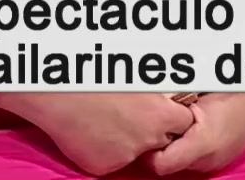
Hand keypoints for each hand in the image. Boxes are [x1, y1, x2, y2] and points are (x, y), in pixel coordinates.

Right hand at [0, 92, 196, 175]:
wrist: (59, 92)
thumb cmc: (99, 77)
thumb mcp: (140, 79)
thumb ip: (161, 94)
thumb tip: (174, 96)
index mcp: (161, 114)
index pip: (185, 122)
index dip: (175, 116)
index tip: (165, 111)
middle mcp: (148, 137)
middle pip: (163, 140)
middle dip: (154, 131)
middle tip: (132, 114)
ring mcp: (126, 155)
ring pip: (136, 151)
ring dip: (128, 140)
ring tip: (107, 117)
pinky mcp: (104, 166)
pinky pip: (112, 161)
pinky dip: (105, 149)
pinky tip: (92, 129)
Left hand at [145, 92, 244, 175]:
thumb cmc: (229, 91)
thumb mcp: (195, 96)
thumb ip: (171, 111)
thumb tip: (147, 115)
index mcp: (202, 143)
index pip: (160, 164)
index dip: (150, 149)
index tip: (150, 132)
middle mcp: (209, 160)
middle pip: (169, 164)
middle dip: (162, 147)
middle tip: (162, 124)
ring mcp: (215, 164)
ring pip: (181, 163)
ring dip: (176, 147)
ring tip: (180, 124)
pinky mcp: (220, 162)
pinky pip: (195, 161)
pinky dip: (189, 147)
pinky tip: (194, 129)